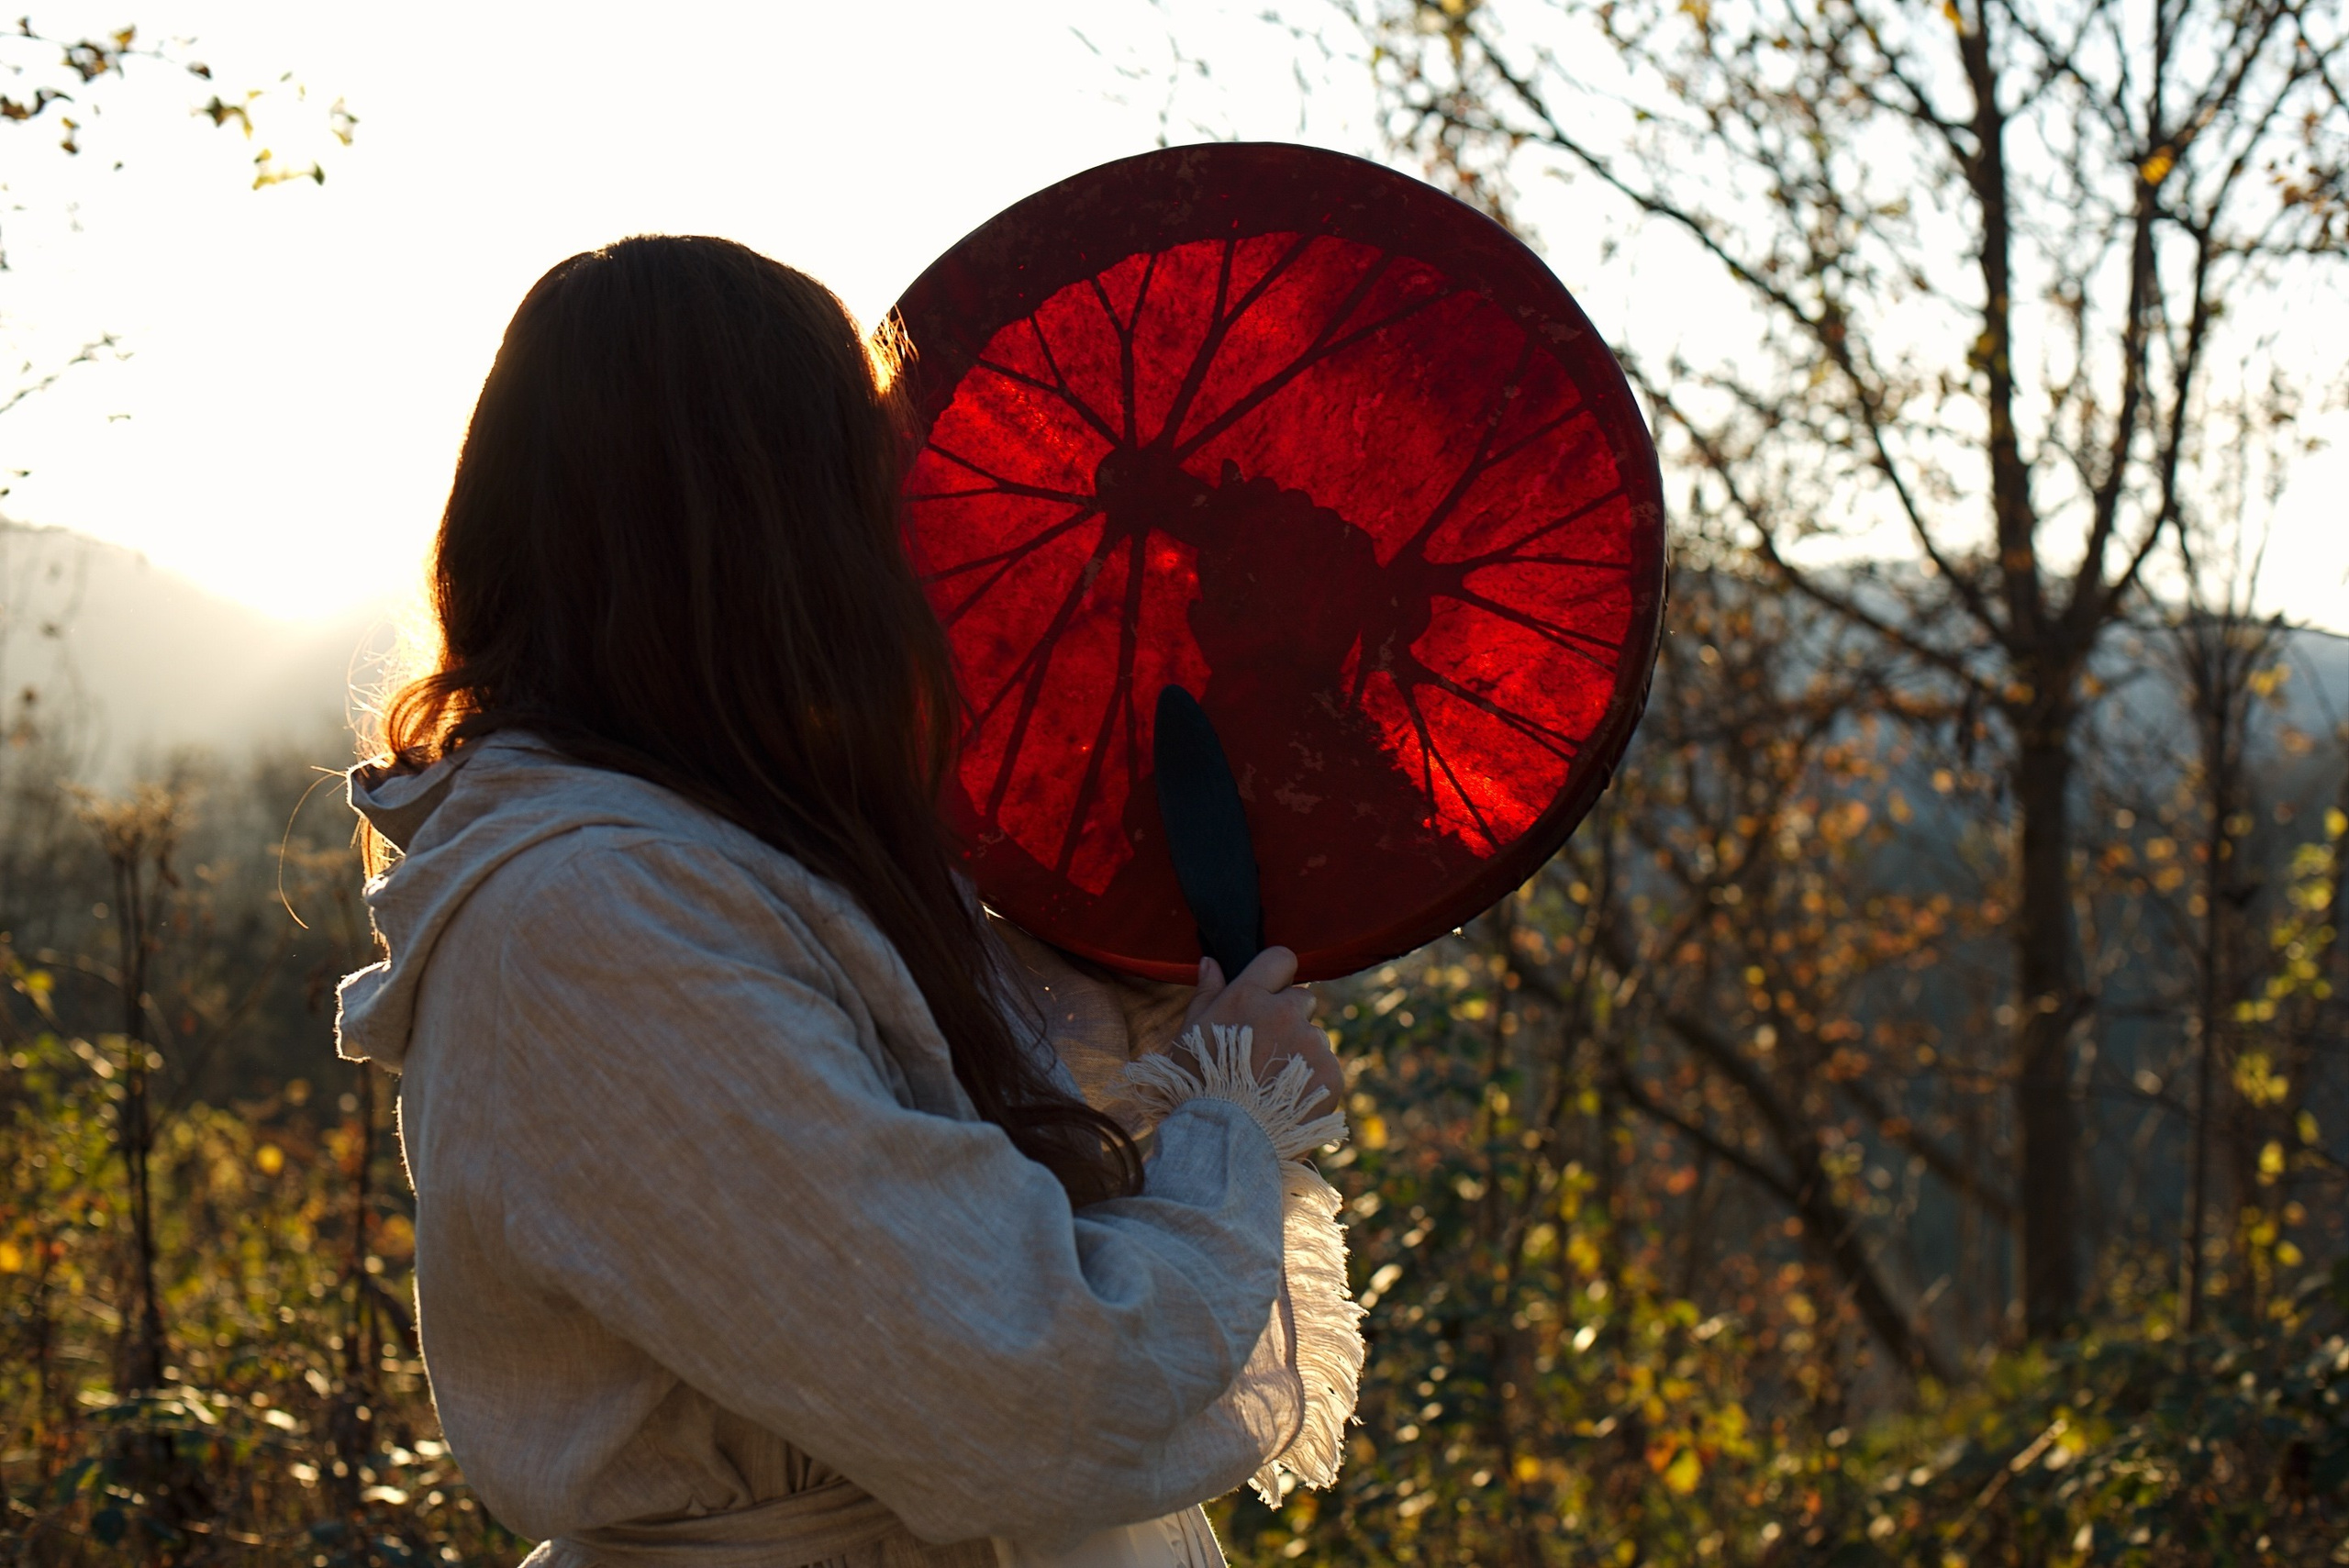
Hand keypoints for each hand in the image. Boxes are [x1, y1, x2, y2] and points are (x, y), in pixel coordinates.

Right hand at [1168, 946, 1344, 1114]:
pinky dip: (1313, 1080)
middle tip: (1266, 1050)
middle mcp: (1285, 1012)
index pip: (1281, 959)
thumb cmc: (1197, 1086)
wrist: (1226, 1141)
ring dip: (1301, 1051)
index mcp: (1249, 996)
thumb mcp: (1190, 1035)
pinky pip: (1326, 1066)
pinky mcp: (1331, 1073)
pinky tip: (1289, 1100)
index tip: (1270, 993)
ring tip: (1273, 1084)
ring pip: (1314, 1036)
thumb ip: (1206, 993)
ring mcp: (1311, 1043)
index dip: (1277, 974)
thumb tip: (1210, 961)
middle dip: (1289, 1017)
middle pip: (1302, 999)